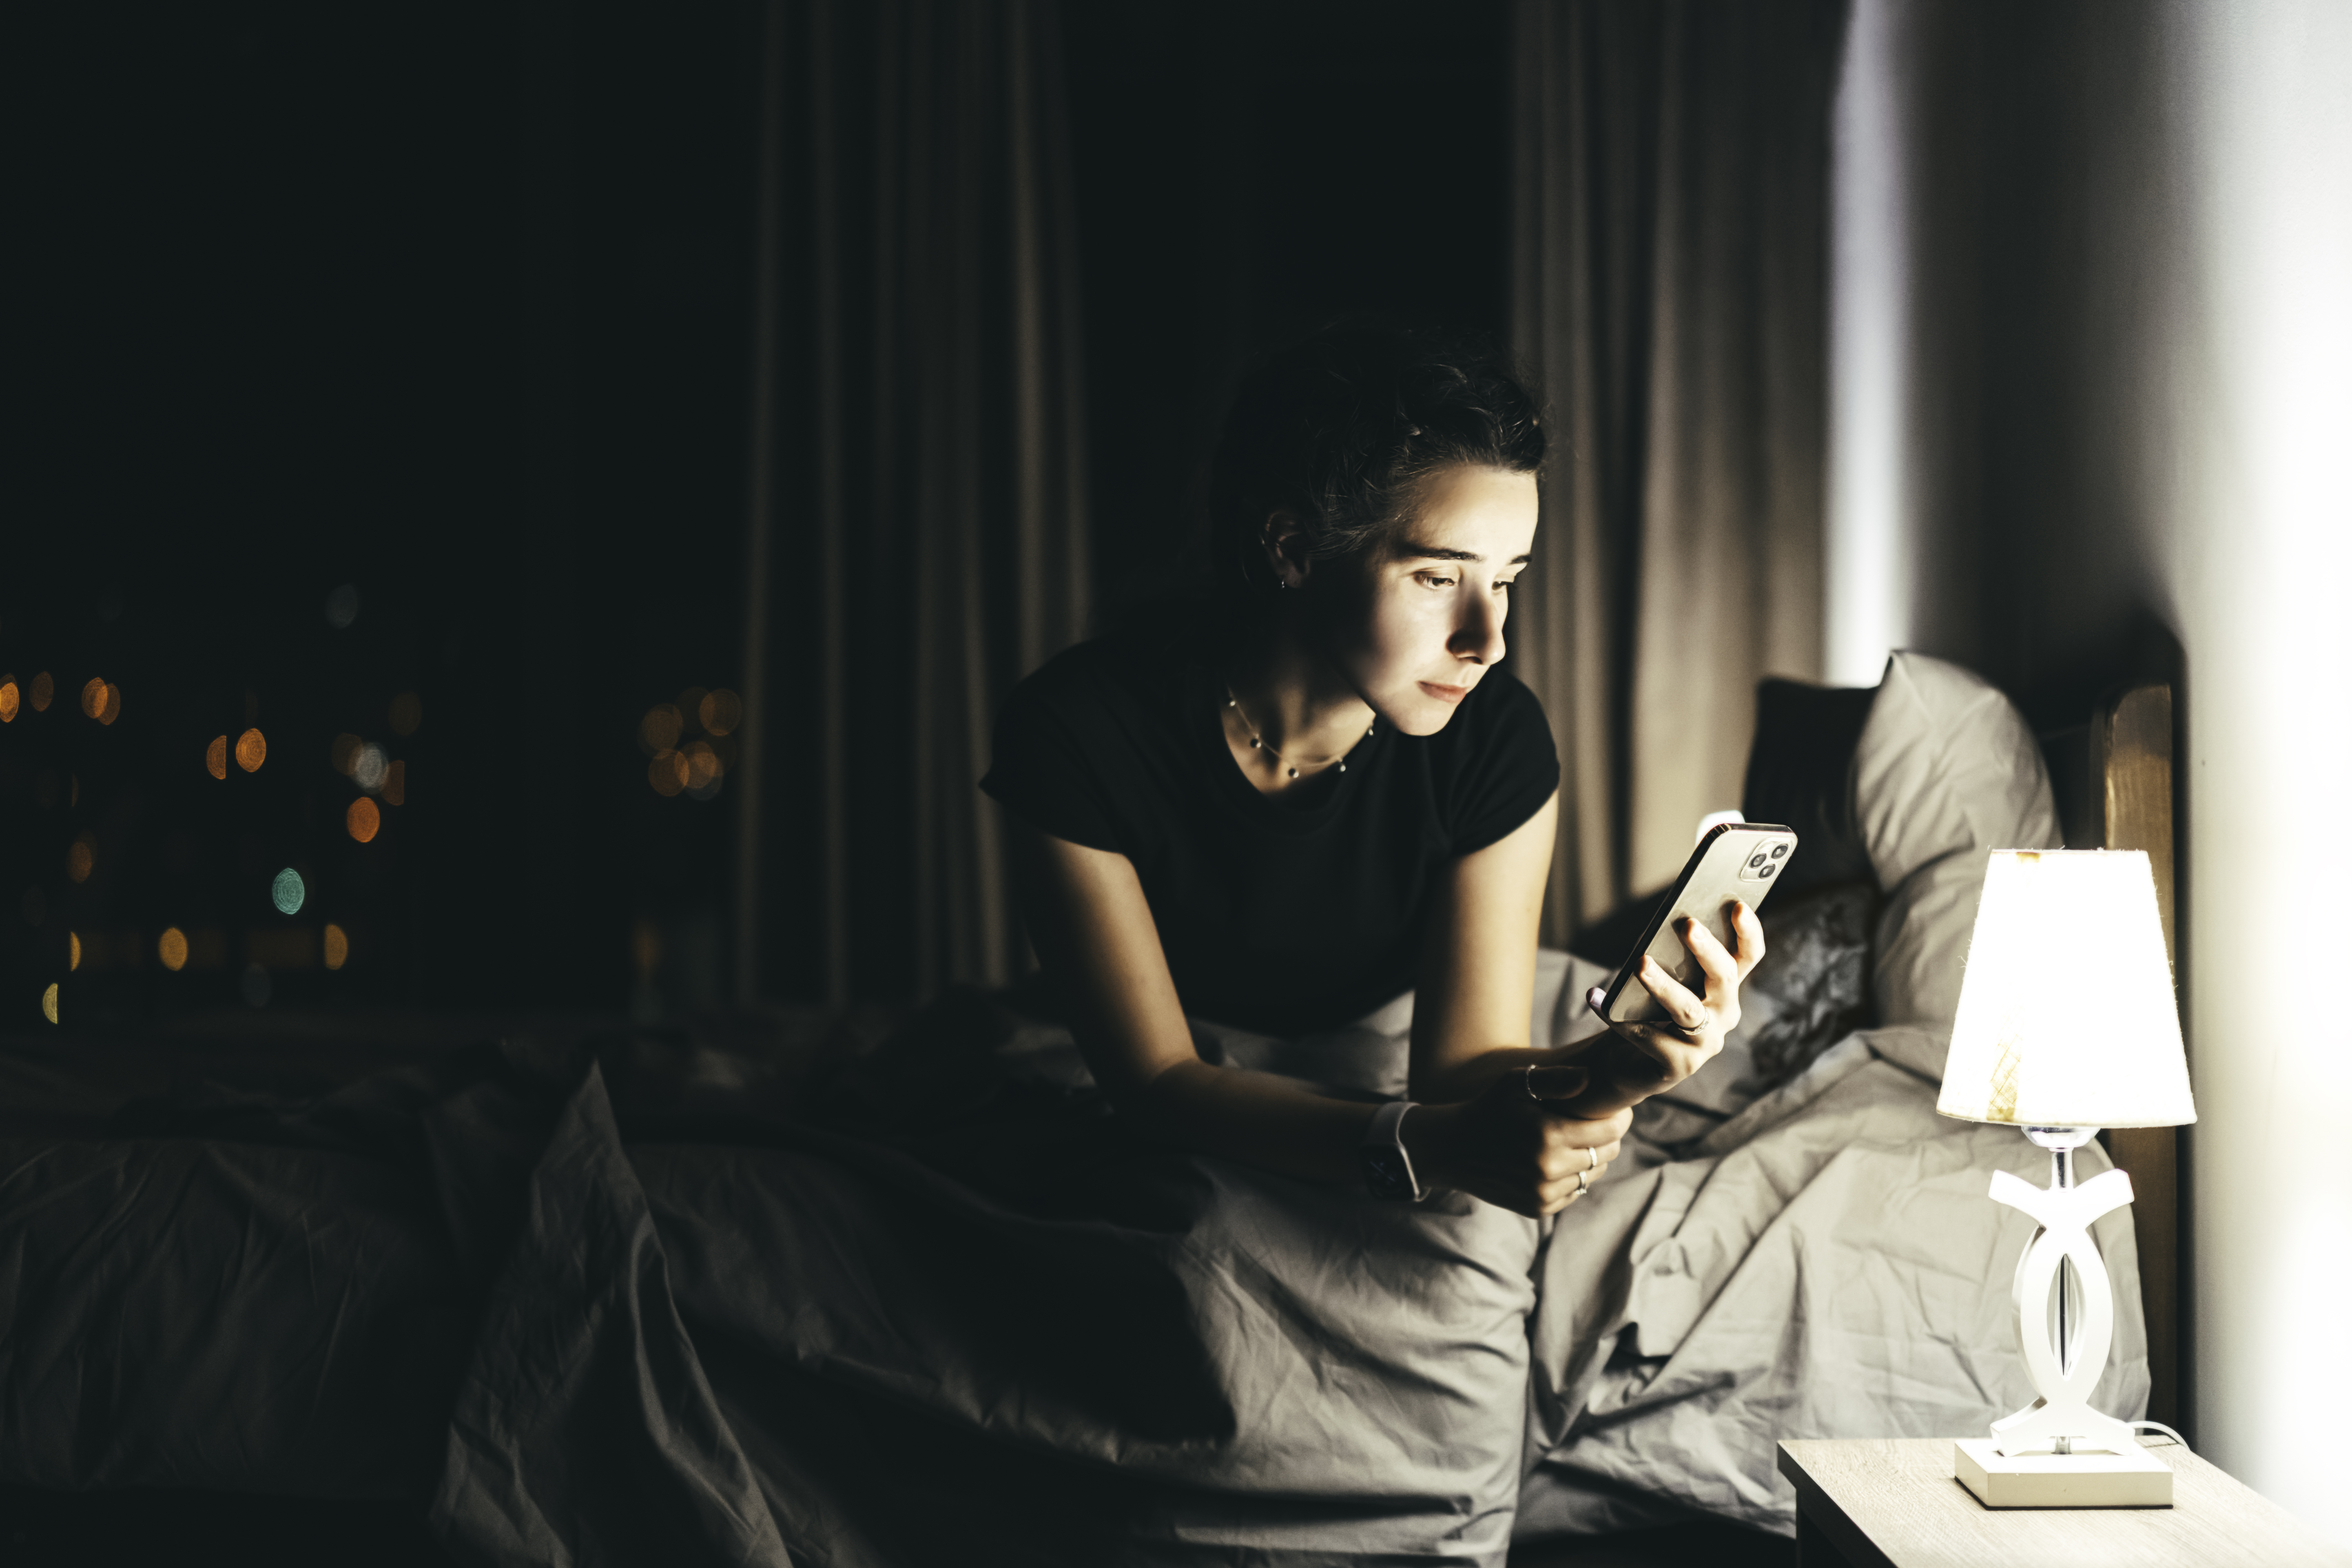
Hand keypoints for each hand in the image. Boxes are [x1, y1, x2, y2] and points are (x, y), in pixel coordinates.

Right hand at [1406, 1066, 1632, 1217]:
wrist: (1452, 1148)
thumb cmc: (1488, 1108)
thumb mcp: (1515, 1083)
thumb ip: (1555, 1079)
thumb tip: (1590, 1078)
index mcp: (1548, 1135)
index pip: (1609, 1132)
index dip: (1619, 1120)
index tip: (1616, 1111)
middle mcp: (1548, 1169)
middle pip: (1605, 1154)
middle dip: (1607, 1138)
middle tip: (1596, 1125)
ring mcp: (1543, 1193)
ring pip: (1593, 1175)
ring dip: (1591, 1159)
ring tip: (1575, 1142)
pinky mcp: (1538, 1208)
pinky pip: (1574, 1192)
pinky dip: (1573, 1177)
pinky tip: (1557, 1161)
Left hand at [1582, 899, 1765, 1101]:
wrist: (1627, 1060)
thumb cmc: (1648, 1007)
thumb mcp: (1663, 976)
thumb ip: (1670, 955)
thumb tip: (1664, 923)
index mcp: (1725, 986)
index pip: (1747, 956)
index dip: (1748, 932)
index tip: (1739, 905)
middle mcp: (1724, 1014)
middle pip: (1724, 978)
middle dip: (1707, 949)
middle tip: (1687, 924)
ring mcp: (1706, 1043)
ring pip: (1688, 1009)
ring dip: (1663, 985)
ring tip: (1640, 964)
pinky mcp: (1681, 1066)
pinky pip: (1650, 1037)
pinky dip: (1622, 1019)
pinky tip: (1597, 1000)